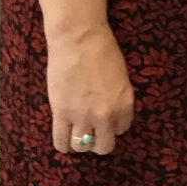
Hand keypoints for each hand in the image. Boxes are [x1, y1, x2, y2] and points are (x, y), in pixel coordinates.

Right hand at [46, 22, 135, 156]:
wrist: (79, 39)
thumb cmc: (102, 50)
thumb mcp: (120, 77)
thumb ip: (117, 97)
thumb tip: (108, 110)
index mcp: (125, 104)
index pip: (122, 129)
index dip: (113, 125)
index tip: (106, 119)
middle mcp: (106, 116)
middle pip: (104, 145)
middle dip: (99, 141)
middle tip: (92, 132)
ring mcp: (83, 117)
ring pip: (82, 147)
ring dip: (80, 143)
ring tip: (76, 135)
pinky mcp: (61, 114)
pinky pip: (61, 141)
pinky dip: (63, 145)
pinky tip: (63, 141)